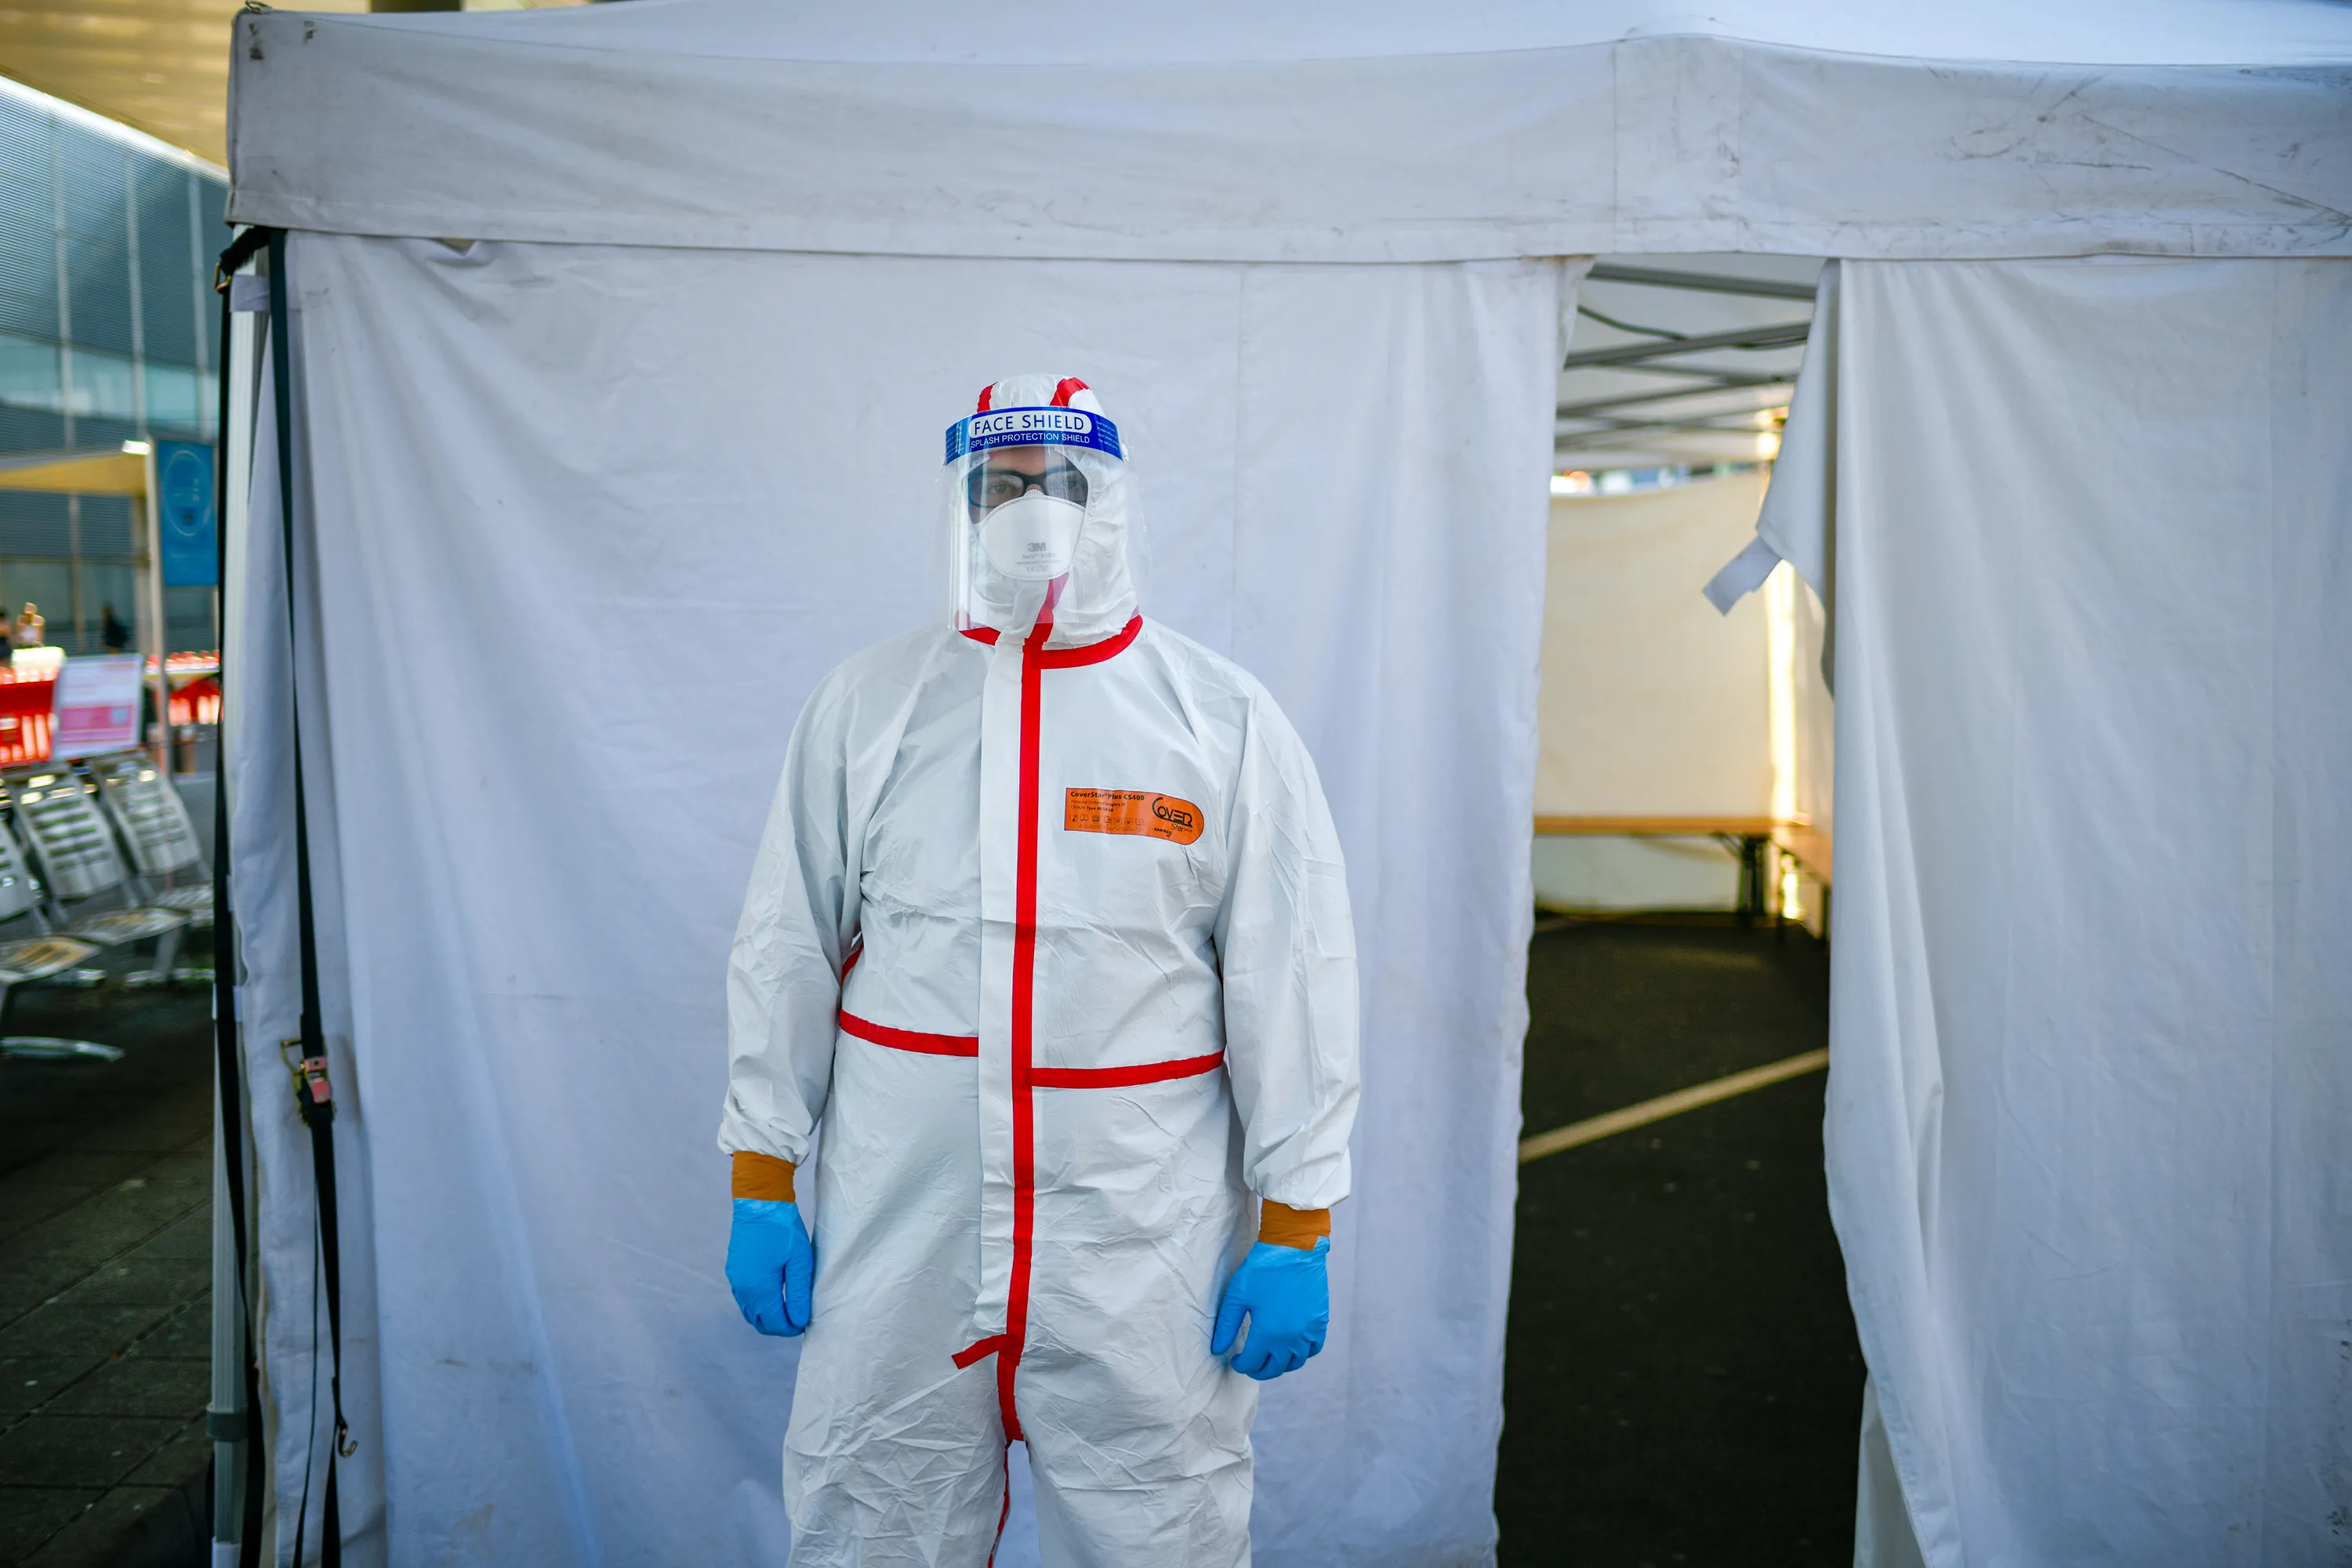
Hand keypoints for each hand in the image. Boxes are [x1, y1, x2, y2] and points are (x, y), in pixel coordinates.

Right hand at [726, 1197, 814, 1336]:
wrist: (759, 1203)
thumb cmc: (783, 1230)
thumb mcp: (800, 1262)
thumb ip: (799, 1294)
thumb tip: (800, 1320)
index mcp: (758, 1289)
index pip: (774, 1324)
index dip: (791, 1328)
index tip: (805, 1322)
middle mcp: (742, 1289)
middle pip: (759, 1322)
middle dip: (779, 1325)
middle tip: (798, 1316)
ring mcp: (735, 1280)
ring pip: (750, 1312)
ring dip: (768, 1316)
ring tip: (789, 1306)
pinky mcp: (734, 1271)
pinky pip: (745, 1299)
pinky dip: (759, 1304)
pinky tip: (774, 1294)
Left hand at [1211, 1238, 1328, 1379]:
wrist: (1294, 1249)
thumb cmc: (1262, 1269)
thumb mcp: (1237, 1296)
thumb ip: (1226, 1326)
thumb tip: (1218, 1349)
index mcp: (1268, 1333)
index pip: (1253, 1364)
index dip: (1241, 1365)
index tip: (1235, 1359)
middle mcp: (1291, 1339)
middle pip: (1274, 1368)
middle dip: (1259, 1370)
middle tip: (1250, 1364)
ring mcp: (1308, 1331)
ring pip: (1295, 1362)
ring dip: (1280, 1365)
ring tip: (1270, 1357)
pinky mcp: (1320, 1321)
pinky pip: (1313, 1349)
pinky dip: (1302, 1354)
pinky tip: (1292, 1346)